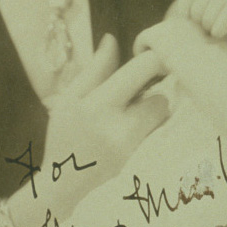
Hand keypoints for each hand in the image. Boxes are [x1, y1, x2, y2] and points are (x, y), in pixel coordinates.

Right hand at [40, 34, 169, 218]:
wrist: (63, 186)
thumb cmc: (64, 137)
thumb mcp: (69, 99)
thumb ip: (94, 69)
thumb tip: (112, 39)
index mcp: (96, 106)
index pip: (141, 70)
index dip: (153, 57)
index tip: (151, 54)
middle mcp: (118, 129)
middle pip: (160, 95)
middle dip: (153, 88)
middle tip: (141, 87)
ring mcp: (133, 150)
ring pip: (162, 114)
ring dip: (152, 108)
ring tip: (131, 114)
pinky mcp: (142, 164)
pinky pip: (158, 132)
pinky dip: (150, 127)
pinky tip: (133, 132)